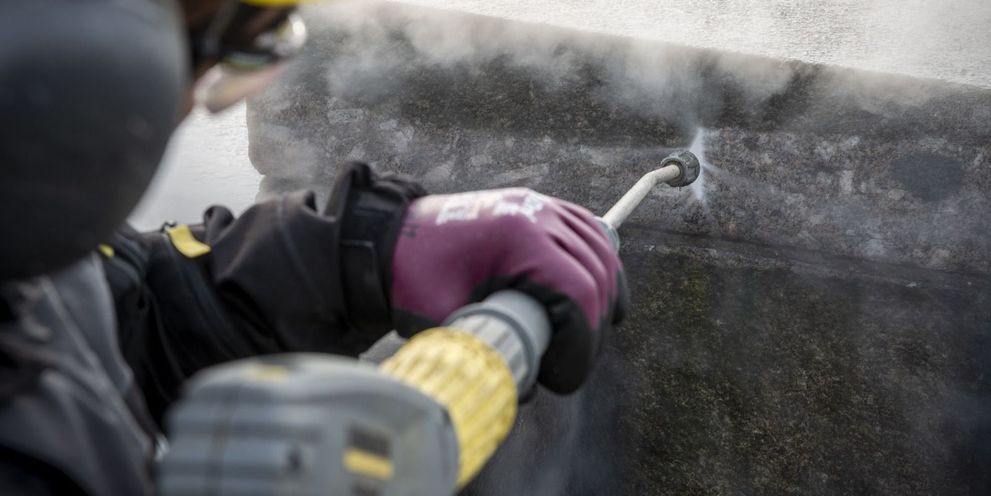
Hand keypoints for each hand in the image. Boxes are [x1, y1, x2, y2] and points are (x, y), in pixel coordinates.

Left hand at [389, 188, 626, 392]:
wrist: (393, 238)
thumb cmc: (414, 278)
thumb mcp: (447, 322)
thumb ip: (487, 354)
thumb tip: (527, 386)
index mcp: (518, 239)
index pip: (578, 295)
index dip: (581, 345)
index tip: (564, 377)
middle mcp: (537, 216)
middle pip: (597, 278)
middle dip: (592, 332)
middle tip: (568, 368)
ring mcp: (541, 207)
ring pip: (601, 254)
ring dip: (606, 299)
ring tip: (586, 340)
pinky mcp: (539, 208)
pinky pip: (588, 233)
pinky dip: (600, 264)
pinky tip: (598, 294)